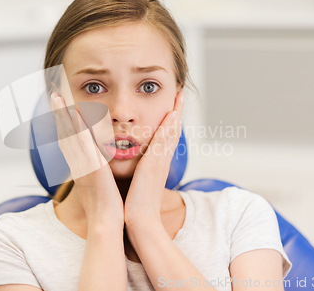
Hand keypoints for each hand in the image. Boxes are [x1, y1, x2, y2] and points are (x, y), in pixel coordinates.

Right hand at [50, 92, 123, 227]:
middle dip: (58, 115)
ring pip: (69, 135)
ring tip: (56, 97)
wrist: (106, 224)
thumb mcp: (100, 188)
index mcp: (80, 168)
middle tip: (53, 96)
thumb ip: (98, 176)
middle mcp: (77, 164)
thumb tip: (101, 171)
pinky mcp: (90, 166)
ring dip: (62, 115)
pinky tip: (74, 113)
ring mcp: (82, 165)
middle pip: (64, 134)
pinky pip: (82, 143)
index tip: (61, 109)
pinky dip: (76, 127)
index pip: (69, 142)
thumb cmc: (106, 209)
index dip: (64, 125)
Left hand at [124, 89, 183, 227]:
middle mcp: (162, 161)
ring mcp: (161, 162)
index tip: (172, 105)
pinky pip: (164, 141)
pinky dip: (169, 127)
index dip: (170, 121)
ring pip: (171, 132)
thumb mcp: (137, 184)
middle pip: (173, 131)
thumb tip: (132, 168)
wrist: (139, 222)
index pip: (165, 138)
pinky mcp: (156, 165)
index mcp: (157, 165)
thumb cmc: (136, 207)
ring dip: (176, 112)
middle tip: (180, 92)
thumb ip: (137, 173)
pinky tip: (171, 113)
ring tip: (179, 95)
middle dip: (177, 110)